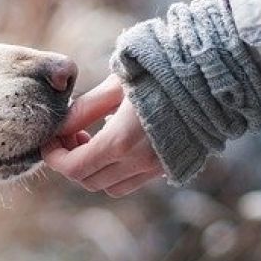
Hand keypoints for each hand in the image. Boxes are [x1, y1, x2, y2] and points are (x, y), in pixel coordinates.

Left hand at [43, 75, 165, 196]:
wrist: (211, 78)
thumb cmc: (159, 73)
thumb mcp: (115, 85)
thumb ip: (84, 110)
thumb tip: (59, 127)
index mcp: (121, 141)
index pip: (73, 168)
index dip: (54, 157)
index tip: (49, 140)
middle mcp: (139, 162)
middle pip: (88, 181)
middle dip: (71, 161)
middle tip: (70, 134)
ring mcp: (156, 168)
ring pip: (110, 187)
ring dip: (93, 170)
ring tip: (92, 138)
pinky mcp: (170, 167)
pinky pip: (132, 181)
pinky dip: (116, 171)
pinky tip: (117, 142)